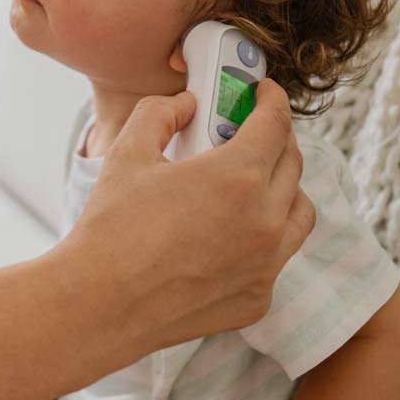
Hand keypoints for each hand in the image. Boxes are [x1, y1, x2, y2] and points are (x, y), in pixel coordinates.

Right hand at [55, 79, 315, 349]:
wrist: (100, 305)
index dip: (273, 101)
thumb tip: (187, 105)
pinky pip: (276, 259)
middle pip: (293, 165)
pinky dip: (264, 240)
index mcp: (239, 177)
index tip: (265, 94)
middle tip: (253, 135)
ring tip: (255, 185)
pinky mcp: (257, 299)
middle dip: (277, 141)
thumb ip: (161, 113)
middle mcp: (265, 221)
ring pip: (298, 214)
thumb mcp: (129, 152)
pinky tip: (233, 237)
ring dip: (284, 190)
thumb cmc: (112, 227)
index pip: (277, 124)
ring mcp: (266, 265)